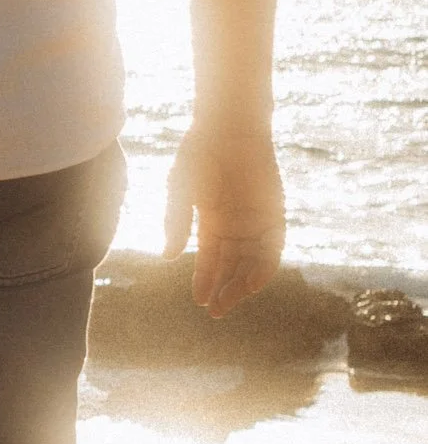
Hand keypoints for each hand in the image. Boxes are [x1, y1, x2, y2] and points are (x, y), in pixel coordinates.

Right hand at [163, 126, 284, 317]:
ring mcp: (255, 223)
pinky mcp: (274, 218)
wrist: (229, 130)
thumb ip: (176, 223)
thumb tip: (170, 258)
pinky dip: (263, 269)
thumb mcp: (180, 191)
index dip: (203, 279)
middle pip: (231, 267)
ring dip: (241, 285)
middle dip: (223, 289)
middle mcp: (234, 227)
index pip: (208, 258)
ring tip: (230, 303)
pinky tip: (252, 284)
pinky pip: (272, 251)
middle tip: (215, 312)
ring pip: (251, 264)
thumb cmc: (199, 155)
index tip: (199, 300)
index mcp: (210, 221)